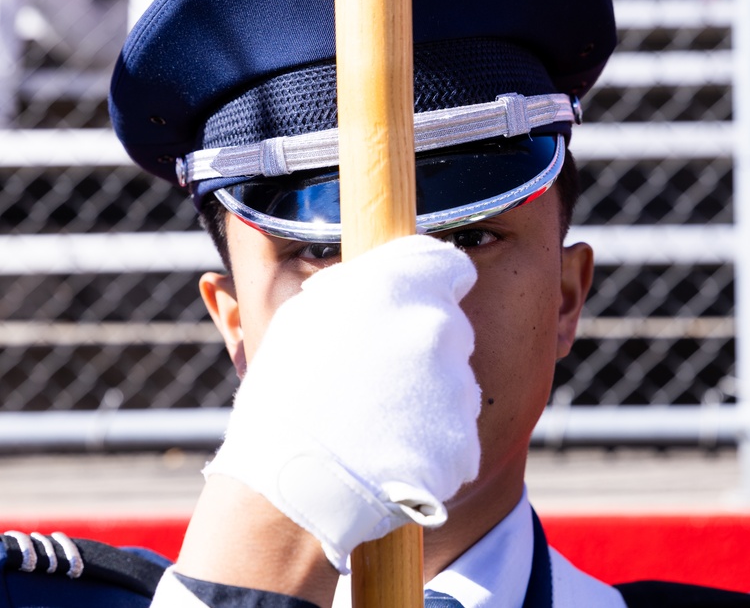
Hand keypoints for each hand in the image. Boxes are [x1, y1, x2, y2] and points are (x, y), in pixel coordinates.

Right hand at [204, 235, 481, 572]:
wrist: (293, 484)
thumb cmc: (285, 396)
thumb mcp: (302, 318)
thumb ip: (355, 289)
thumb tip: (376, 278)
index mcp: (398, 285)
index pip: (448, 264)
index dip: (430, 282)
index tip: (414, 300)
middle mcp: (438, 327)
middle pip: (448, 327)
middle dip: (420, 347)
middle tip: (375, 377)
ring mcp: (457, 386)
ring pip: (453, 384)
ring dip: (427, 397)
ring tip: (374, 423)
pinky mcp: (465, 441)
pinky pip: (454, 436)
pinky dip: (430, 445)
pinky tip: (389, 455)